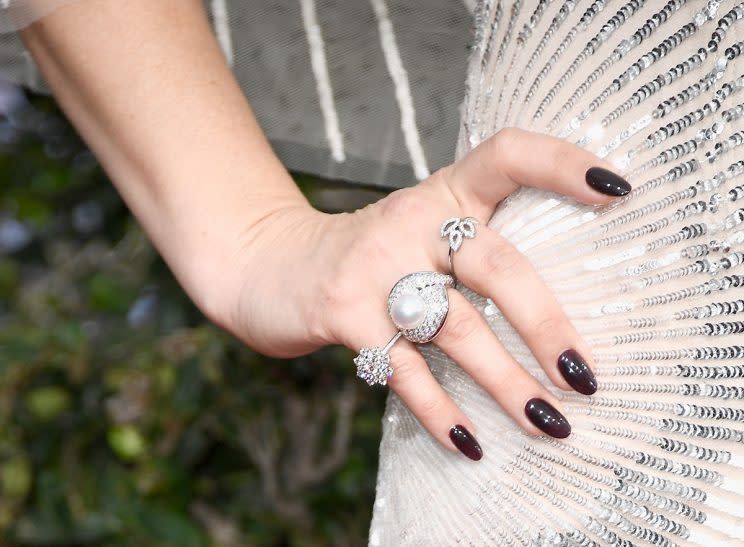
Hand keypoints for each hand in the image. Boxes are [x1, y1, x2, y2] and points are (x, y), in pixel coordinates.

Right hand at [217, 128, 631, 459]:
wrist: (271, 264)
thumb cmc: (370, 258)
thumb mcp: (420, 233)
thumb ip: (476, 252)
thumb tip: (563, 321)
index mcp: (443, 194)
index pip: (506, 155)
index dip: (562, 163)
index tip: (617, 191)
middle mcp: (412, 222)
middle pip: (494, 264)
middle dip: (545, 323)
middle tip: (584, 378)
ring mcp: (375, 268)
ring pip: (454, 328)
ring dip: (505, 381)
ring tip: (548, 423)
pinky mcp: (343, 313)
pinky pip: (404, 371)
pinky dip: (440, 411)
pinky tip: (471, 443)